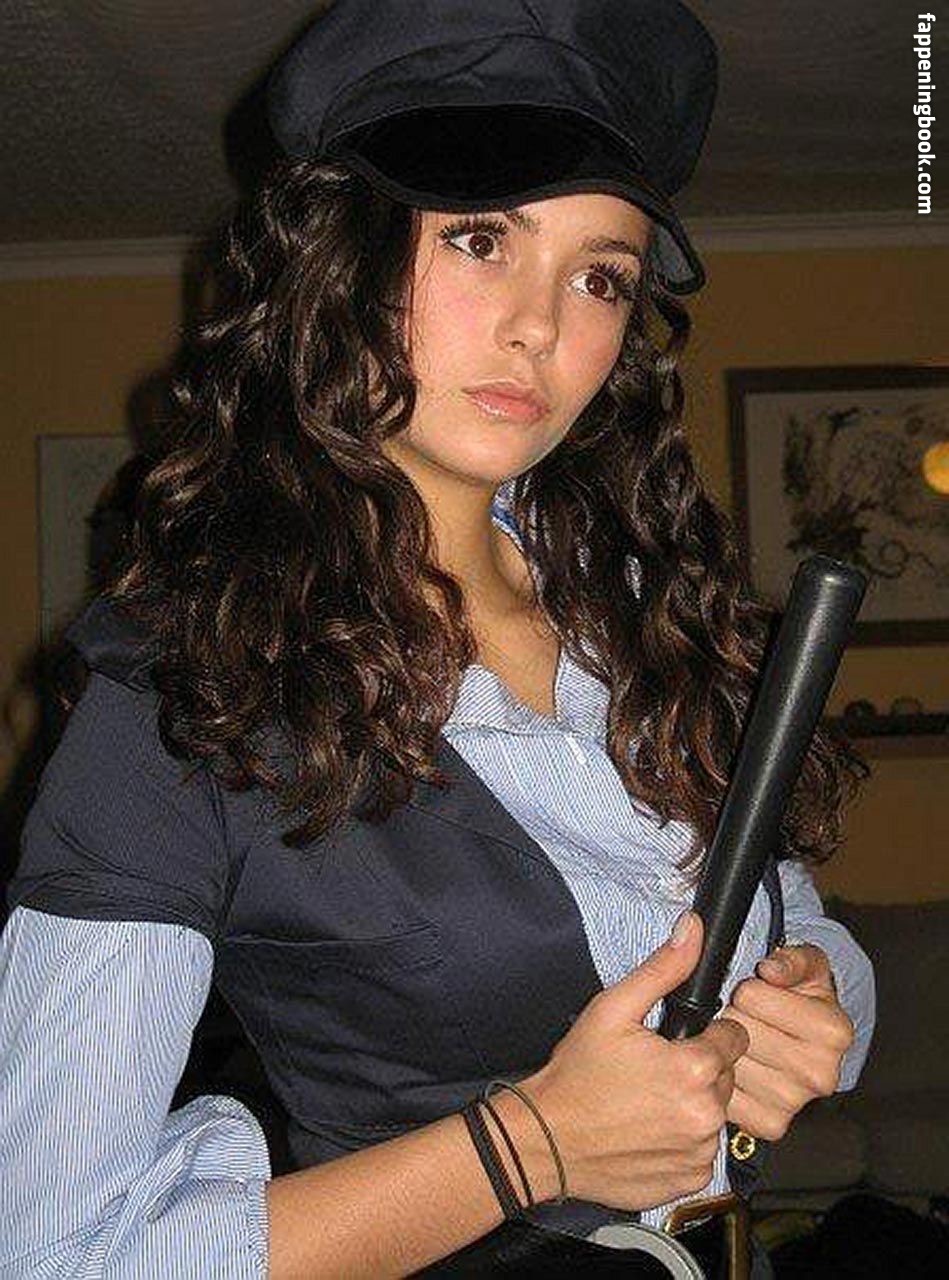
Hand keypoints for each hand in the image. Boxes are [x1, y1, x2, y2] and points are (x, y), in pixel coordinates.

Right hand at [520, 913, 748, 1211]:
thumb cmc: (578, 1075)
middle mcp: (705, 1115)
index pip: (734, 1039)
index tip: (676, 1041)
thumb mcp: (613, 1008)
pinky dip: (682, 1142)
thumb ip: (663, 969)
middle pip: (726, 1078)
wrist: (548, 1139)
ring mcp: (699, 1153)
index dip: (707, 1034)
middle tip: (655, 1071)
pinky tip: (649, 1131)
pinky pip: (702, 1151)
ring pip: (714, 1115)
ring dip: (691, 1106)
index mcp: (694, 1068)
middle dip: (698, 1070)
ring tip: (648, 1102)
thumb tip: (693, 929)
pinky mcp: (689, 1180)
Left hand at [722, 943, 854, 1141]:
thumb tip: (770, 970)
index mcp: (833, 1031)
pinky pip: (727, 1097)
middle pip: (738, 1031)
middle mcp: (821, 1073)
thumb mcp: (805, 964)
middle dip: (733, 1017)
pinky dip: (723, 1080)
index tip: (757, 992)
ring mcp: (796, 1102)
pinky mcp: (770, 1124)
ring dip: (725, 1049)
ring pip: (728, 1062)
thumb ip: (790, 959)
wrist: (807, 1039)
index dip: (747, 989)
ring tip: (743, 1041)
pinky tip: (737, 1068)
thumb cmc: (802, 996)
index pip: (752, 996)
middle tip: (746, 1018)